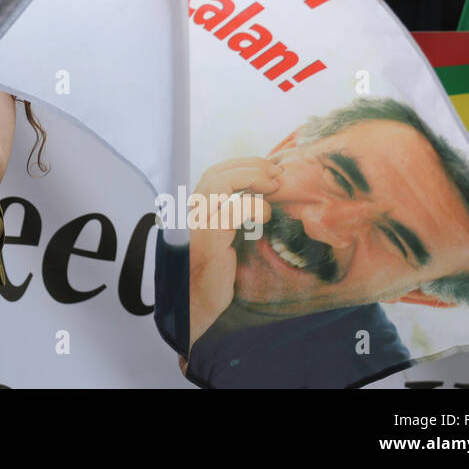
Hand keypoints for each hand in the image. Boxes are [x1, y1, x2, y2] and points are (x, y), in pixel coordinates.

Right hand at [187, 157, 278, 348]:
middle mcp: (192, 212)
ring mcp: (198, 224)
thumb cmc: (212, 274)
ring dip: (252, 177)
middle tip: (276, 174)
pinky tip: (267, 217)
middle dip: (250, 166)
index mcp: (195, 209)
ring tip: (274, 186)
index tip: (267, 169)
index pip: (215, 173)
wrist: (195, 304)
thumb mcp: (222, 238)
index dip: (242, 165)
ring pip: (220, 182)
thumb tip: (260, 196)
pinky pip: (233, 210)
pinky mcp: (209, 240)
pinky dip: (255, 206)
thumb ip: (231, 217)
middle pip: (216, 172)